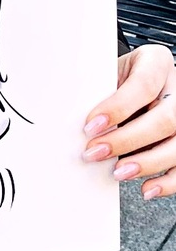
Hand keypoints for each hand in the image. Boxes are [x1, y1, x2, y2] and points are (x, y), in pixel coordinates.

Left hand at [83, 45, 175, 198]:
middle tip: (97, 152)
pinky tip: (148, 187)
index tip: (91, 125)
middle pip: (165, 118)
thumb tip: (84, 124)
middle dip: (127, 140)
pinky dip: (168, 181)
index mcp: (157, 62)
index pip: (143, 85)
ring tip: (119, 172)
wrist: (135, 83)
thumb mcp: (111, 73)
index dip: (117, 107)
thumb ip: (102, 93)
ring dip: (148, 163)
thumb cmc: (120, 78)